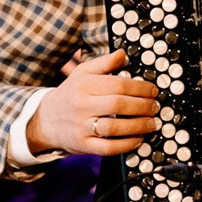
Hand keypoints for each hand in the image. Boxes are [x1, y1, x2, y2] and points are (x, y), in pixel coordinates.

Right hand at [28, 49, 160, 156]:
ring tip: (151, 123)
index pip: (118, 84)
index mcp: (83, 85)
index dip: (140, 88)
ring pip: (114, 127)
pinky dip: (127, 144)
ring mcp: (81, 127)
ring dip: (138, 126)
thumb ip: (103, 63)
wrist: (46, 120)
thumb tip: (122, 54)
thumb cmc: (70, 94)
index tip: (153, 91)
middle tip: (155, 107)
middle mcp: (81, 105)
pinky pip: (108, 147)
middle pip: (118, 105)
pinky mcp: (83, 145)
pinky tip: (138, 139)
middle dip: (143, 106)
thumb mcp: (82, 74)